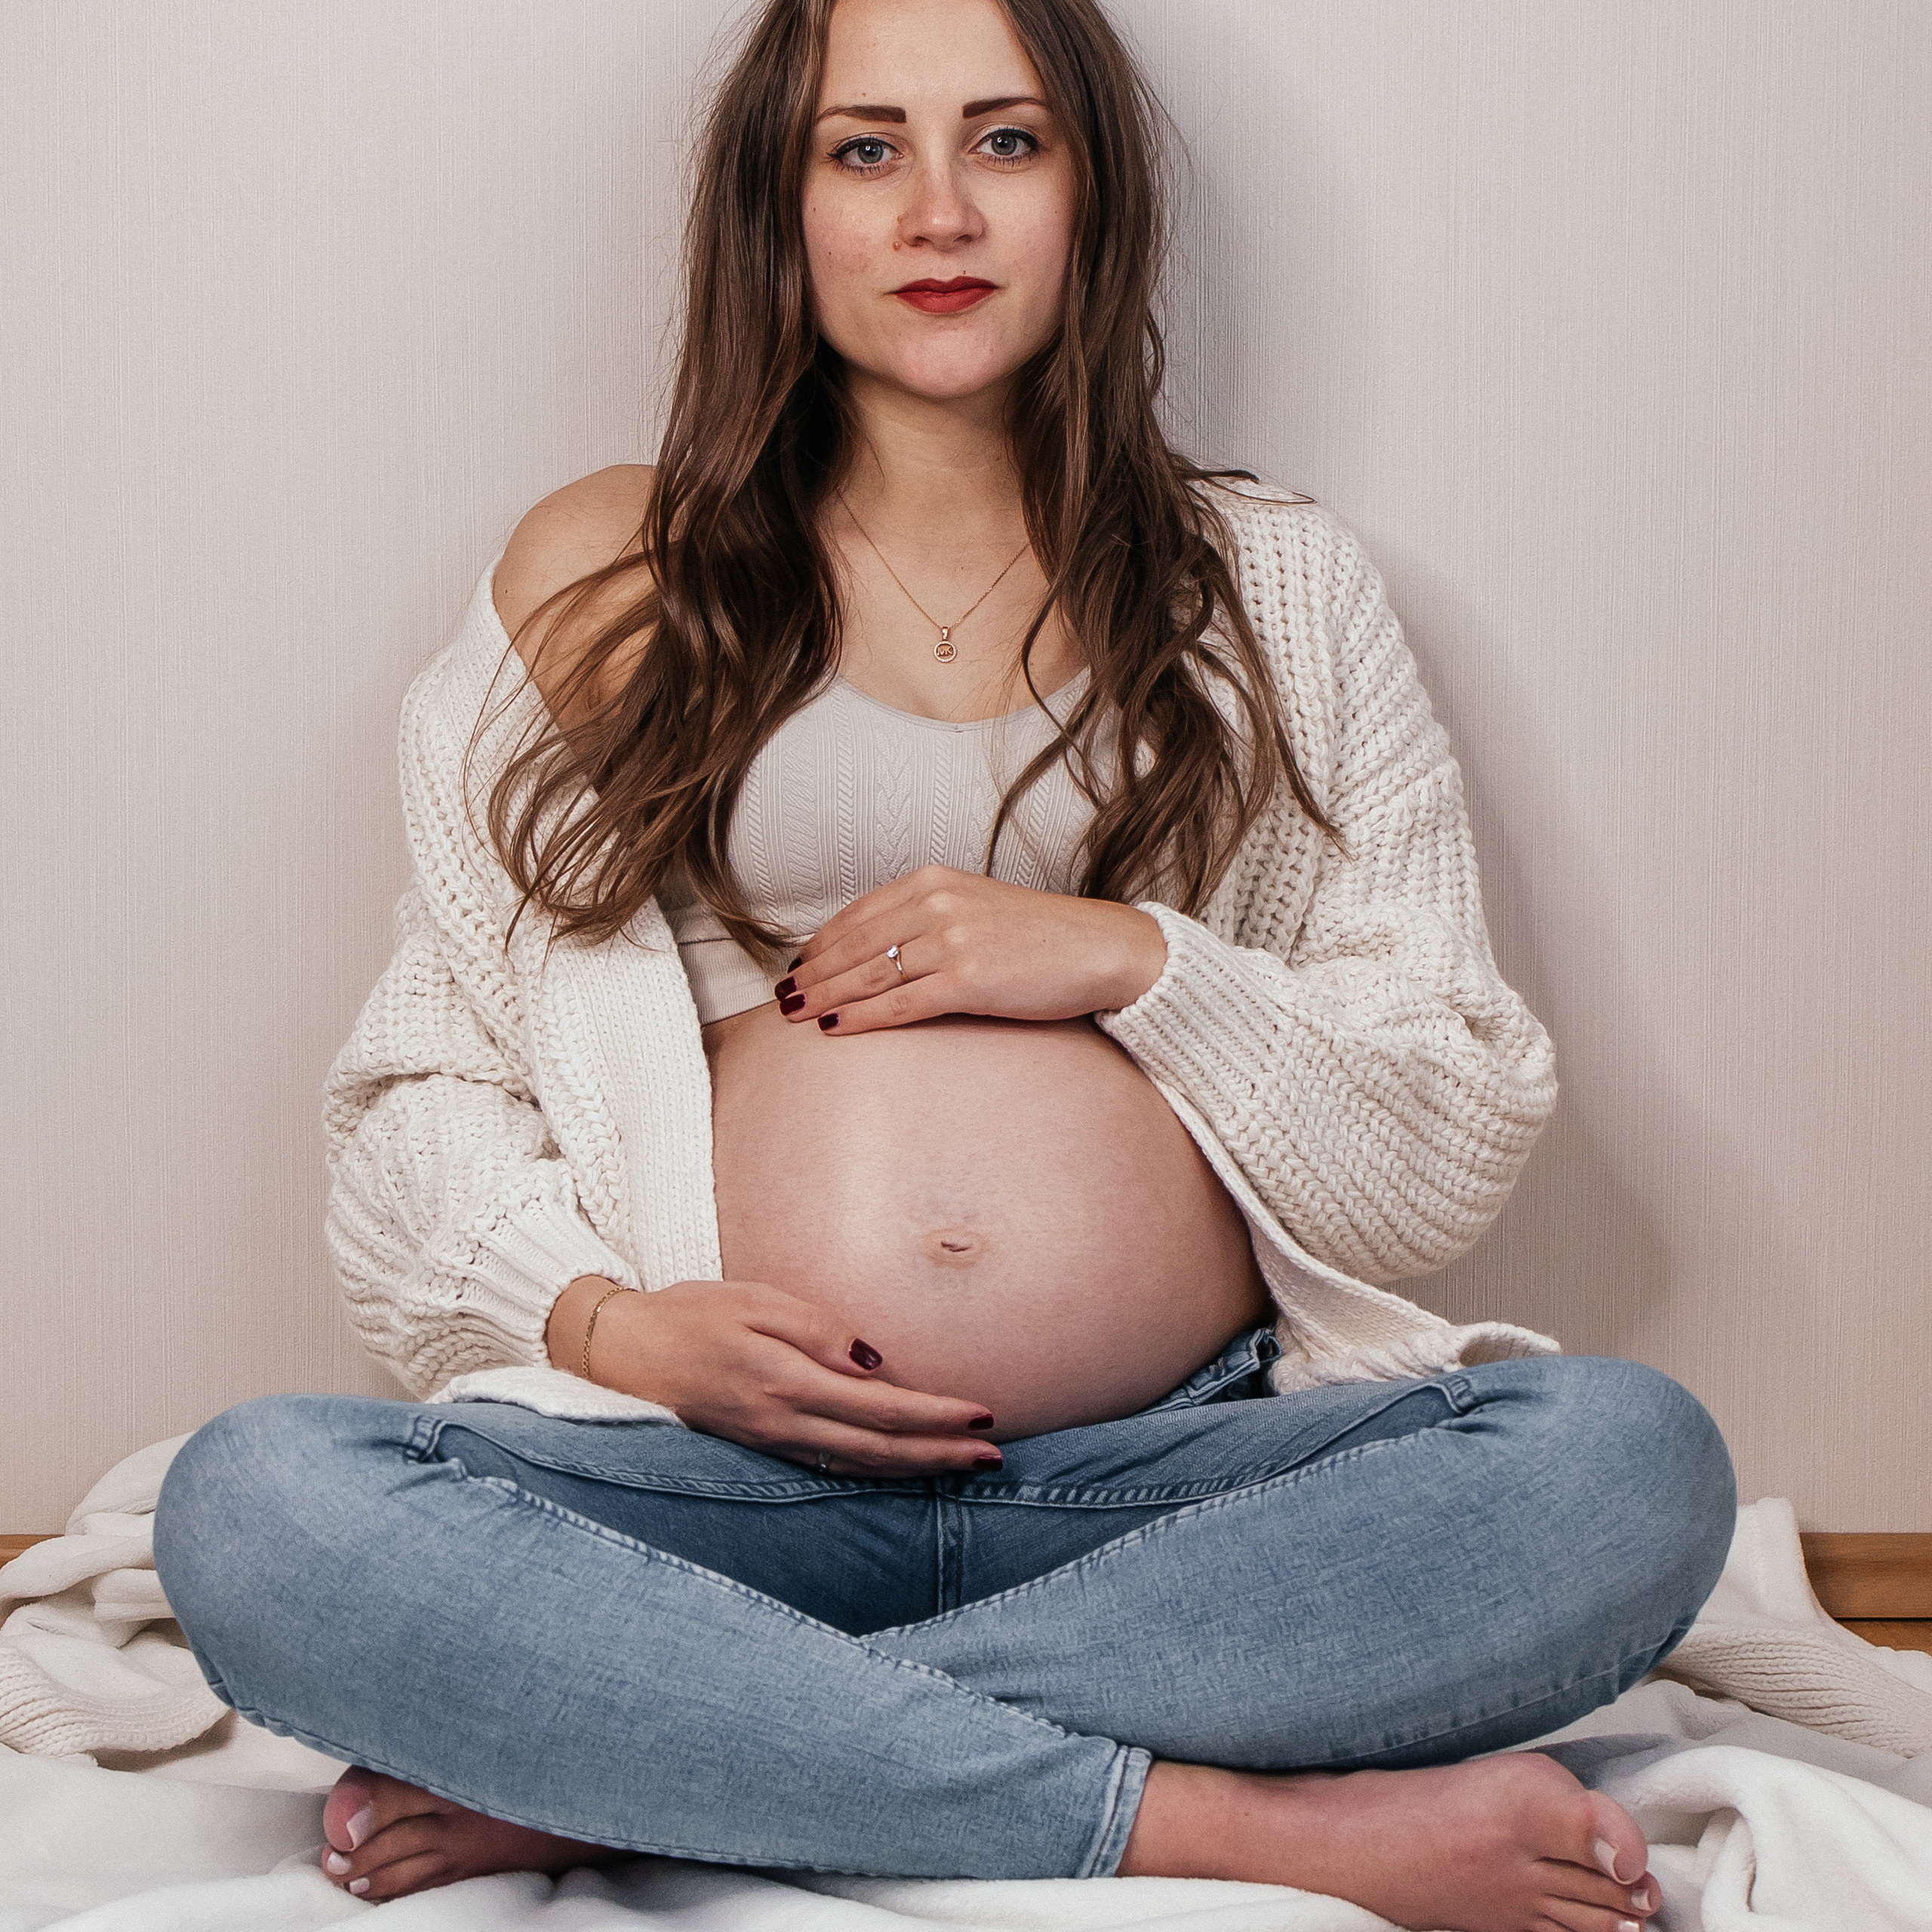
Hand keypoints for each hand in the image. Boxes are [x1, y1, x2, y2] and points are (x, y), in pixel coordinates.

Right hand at [549, 1277, 1003, 1475]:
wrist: (619, 1354)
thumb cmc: (689, 1314)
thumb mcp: (753, 1302)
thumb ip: (816, 1331)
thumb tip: (875, 1362)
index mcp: (785, 1385)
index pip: (880, 1409)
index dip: (935, 1417)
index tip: (982, 1415)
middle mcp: (783, 1425)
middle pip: (879, 1451)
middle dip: (940, 1455)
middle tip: (994, 1457)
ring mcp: (771, 1444)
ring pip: (859, 1467)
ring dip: (915, 1469)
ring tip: (963, 1467)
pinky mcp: (761, 1447)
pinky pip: (831, 1467)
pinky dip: (875, 1470)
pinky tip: (901, 1467)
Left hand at [771, 864, 1167, 1034]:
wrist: (1100, 948)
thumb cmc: (1042, 937)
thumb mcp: (977, 908)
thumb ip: (929, 918)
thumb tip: (879, 948)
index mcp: (935, 881)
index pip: (859, 913)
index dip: (821, 941)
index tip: (798, 964)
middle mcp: (938, 904)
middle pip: (855, 943)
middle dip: (813, 972)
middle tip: (782, 997)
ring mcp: (952, 940)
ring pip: (869, 973)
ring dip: (826, 995)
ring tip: (797, 1014)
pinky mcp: (968, 979)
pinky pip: (899, 1003)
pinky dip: (861, 1016)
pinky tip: (835, 1026)